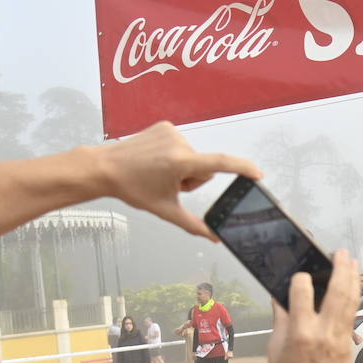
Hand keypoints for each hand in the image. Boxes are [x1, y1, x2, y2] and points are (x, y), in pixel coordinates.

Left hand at [96, 121, 263, 240]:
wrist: (105, 167)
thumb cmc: (132, 188)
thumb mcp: (165, 210)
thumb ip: (194, 225)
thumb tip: (214, 237)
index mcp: (180, 163)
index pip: (219, 164)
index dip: (242, 169)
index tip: (257, 173)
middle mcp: (178, 143)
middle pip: (204, 167)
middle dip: (193, 178)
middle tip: (169, 184)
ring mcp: (172, 131)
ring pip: (194, 156)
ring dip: (183, 167)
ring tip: (159, 171)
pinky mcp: (165, 125)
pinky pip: (183, 144)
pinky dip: (175, 153)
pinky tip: (156, 159)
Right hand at [266, 251, 360, 362]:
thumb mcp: (275, 349)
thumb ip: (281, 319)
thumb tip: (280, 298)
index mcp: (300, 333)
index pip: (302, 292)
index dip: (301, 279)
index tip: (300, 275)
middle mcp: (323, 334)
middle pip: (336, 292)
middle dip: (340, 268)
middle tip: (340, 253)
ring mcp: (339, 340)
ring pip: (350, 302)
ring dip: (353, 278)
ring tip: (352, 262)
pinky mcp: (348, 346)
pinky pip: (352, 316)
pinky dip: (354, 298)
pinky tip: (353, 287)